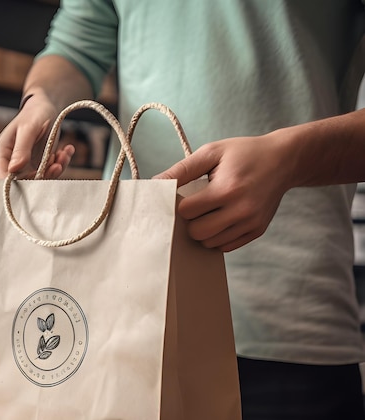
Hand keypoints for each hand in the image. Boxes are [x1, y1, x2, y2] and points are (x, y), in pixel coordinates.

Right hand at [0, 96, 74, 178]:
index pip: (3, 178)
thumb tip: (13, 170)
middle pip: (24, 183)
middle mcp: (12, 165)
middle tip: (56, 163)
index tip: (35, 176)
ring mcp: (26, 167)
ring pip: (40, 180)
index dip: (17, 183)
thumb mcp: (27, 129)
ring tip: (63, 153)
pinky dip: (61, 164)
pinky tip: (66, 150)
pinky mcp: (40, 167)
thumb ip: (21, 149)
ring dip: (55, 169)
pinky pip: (50, 173)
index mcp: (1, 155)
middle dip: (42, 176)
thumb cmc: (32, 114)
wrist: (45, 109)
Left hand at [154, 133, 292, 251]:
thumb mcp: (212, 152)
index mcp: (228, 189)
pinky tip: (220, 219)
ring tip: (209, 212)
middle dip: (190, 221)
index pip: (187, 211)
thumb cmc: (244, 153)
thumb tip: (154, 184)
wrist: (284, 160)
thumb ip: (182, 170)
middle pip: (197, 232)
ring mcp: (250, 224)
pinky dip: (217, 237)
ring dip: (203, 231)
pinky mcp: (256, 231)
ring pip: (210, 243)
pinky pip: (225, 247)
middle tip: (196, 207)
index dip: (181, 204)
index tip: (184, 196)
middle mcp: (241, 210)